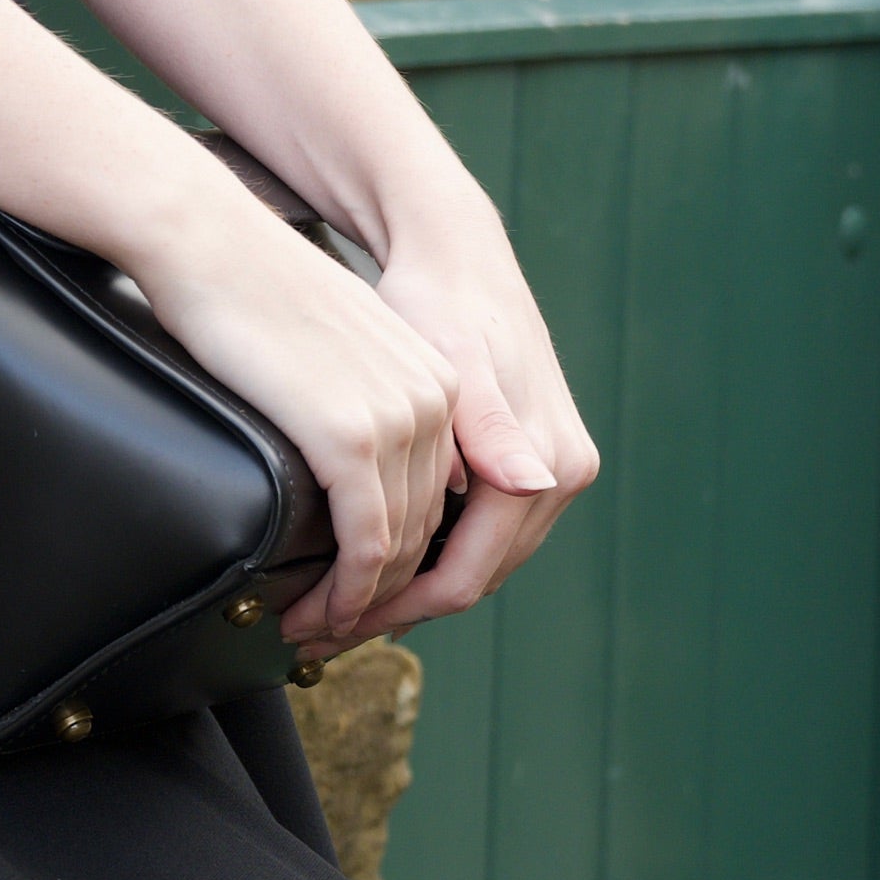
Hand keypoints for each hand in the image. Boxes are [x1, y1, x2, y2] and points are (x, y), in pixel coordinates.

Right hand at [123, 174, 474, 663]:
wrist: (205, 240)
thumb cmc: (246, 293)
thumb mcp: (329, 355)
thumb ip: (362, 411)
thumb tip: (353, 470)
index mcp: (440, 380)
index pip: (440, 501)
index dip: (404, 566)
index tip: (359, 601)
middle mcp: (436, 401)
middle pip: (427, 534)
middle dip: (382, 598)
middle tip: (331, 635)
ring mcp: (400, 419)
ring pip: (396, 548)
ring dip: (357, 604)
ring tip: (311, 631)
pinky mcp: (352, 436)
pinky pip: (365, 541)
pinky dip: (344, 590)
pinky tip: (315, 612)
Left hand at [339, 191, 596, 644]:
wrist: (455, 252)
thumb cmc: (443, 299)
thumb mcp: (456, 362)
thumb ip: (492, 426)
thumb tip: (532, 483)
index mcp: (549, 464)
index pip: (466, 576)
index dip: (392, 609)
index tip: (330, 622)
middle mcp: (561, 476)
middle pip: (471, 581)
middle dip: (392, 610)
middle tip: (318, 627)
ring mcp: (547, 472)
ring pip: (473, 564)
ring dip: (406, 590)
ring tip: (335, 606)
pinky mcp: (526, 462)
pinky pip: (474, 532)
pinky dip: (426, 554)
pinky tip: (374, 560)